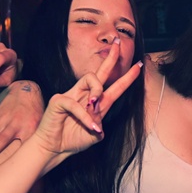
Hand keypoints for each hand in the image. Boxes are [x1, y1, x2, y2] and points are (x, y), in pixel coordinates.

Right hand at [0, 81, 44, 166]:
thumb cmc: (37, 115)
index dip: (16, 157)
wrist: (28, 92)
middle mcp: (16, 124)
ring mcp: (4, 119)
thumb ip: (38, 145)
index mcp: (30, 129)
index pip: (24, 146)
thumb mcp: (43, 128)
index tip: (9, 171)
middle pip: (0, 140)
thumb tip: (38, 164)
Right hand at [30, 44, 141, 166]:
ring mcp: (71, 95)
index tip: (139, 65)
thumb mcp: (94, 134)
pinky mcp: (59, 101)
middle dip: (111, 57)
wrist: (53, 149)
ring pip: (90, 79)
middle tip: (119, 43)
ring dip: (98, 90)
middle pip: (99, 72)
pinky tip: (91, 126)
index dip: (127, 77)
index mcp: (96, 102)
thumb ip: (100, 124)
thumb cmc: (72, 140)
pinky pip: (76, 103)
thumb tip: (99, 119)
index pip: (114, 86)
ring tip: (96, 105)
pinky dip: (86, 116)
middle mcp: (85, 95)